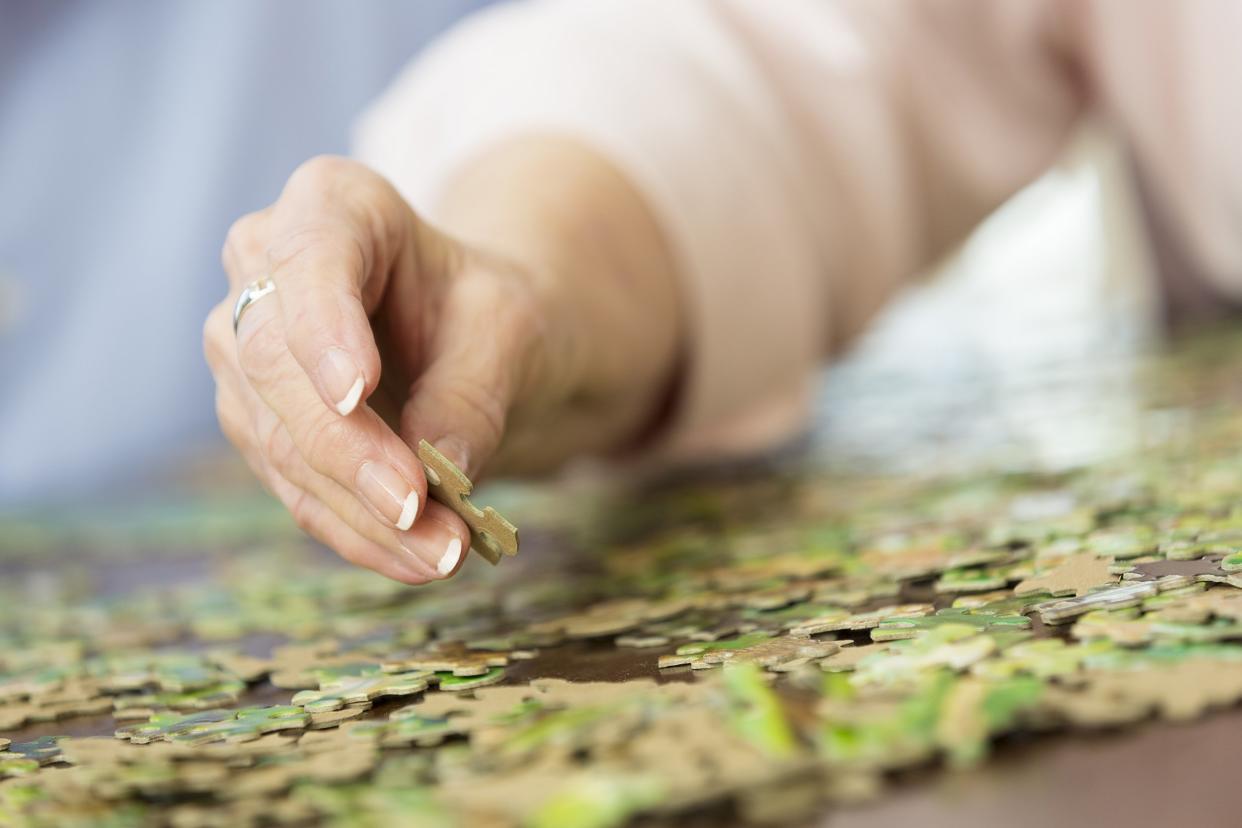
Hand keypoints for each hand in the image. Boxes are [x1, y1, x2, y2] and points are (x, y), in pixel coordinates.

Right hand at [204, 143, 679, 583]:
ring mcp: (246, 350)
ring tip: (443, 552)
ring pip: (277, 440)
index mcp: (331, 204)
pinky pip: (295, 486)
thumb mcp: (510, 327)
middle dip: (347, 449)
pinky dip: (357, 531)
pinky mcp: (257, 424)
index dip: (322, 330)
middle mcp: (263, 268)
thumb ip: (473, 387)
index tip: (355, 394)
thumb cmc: (488, 311)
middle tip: (416, 506)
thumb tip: (438, 469)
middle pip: (276, 364)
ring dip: (358, 509)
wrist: (471, 344)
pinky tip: (416, 560)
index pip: (308, 260)